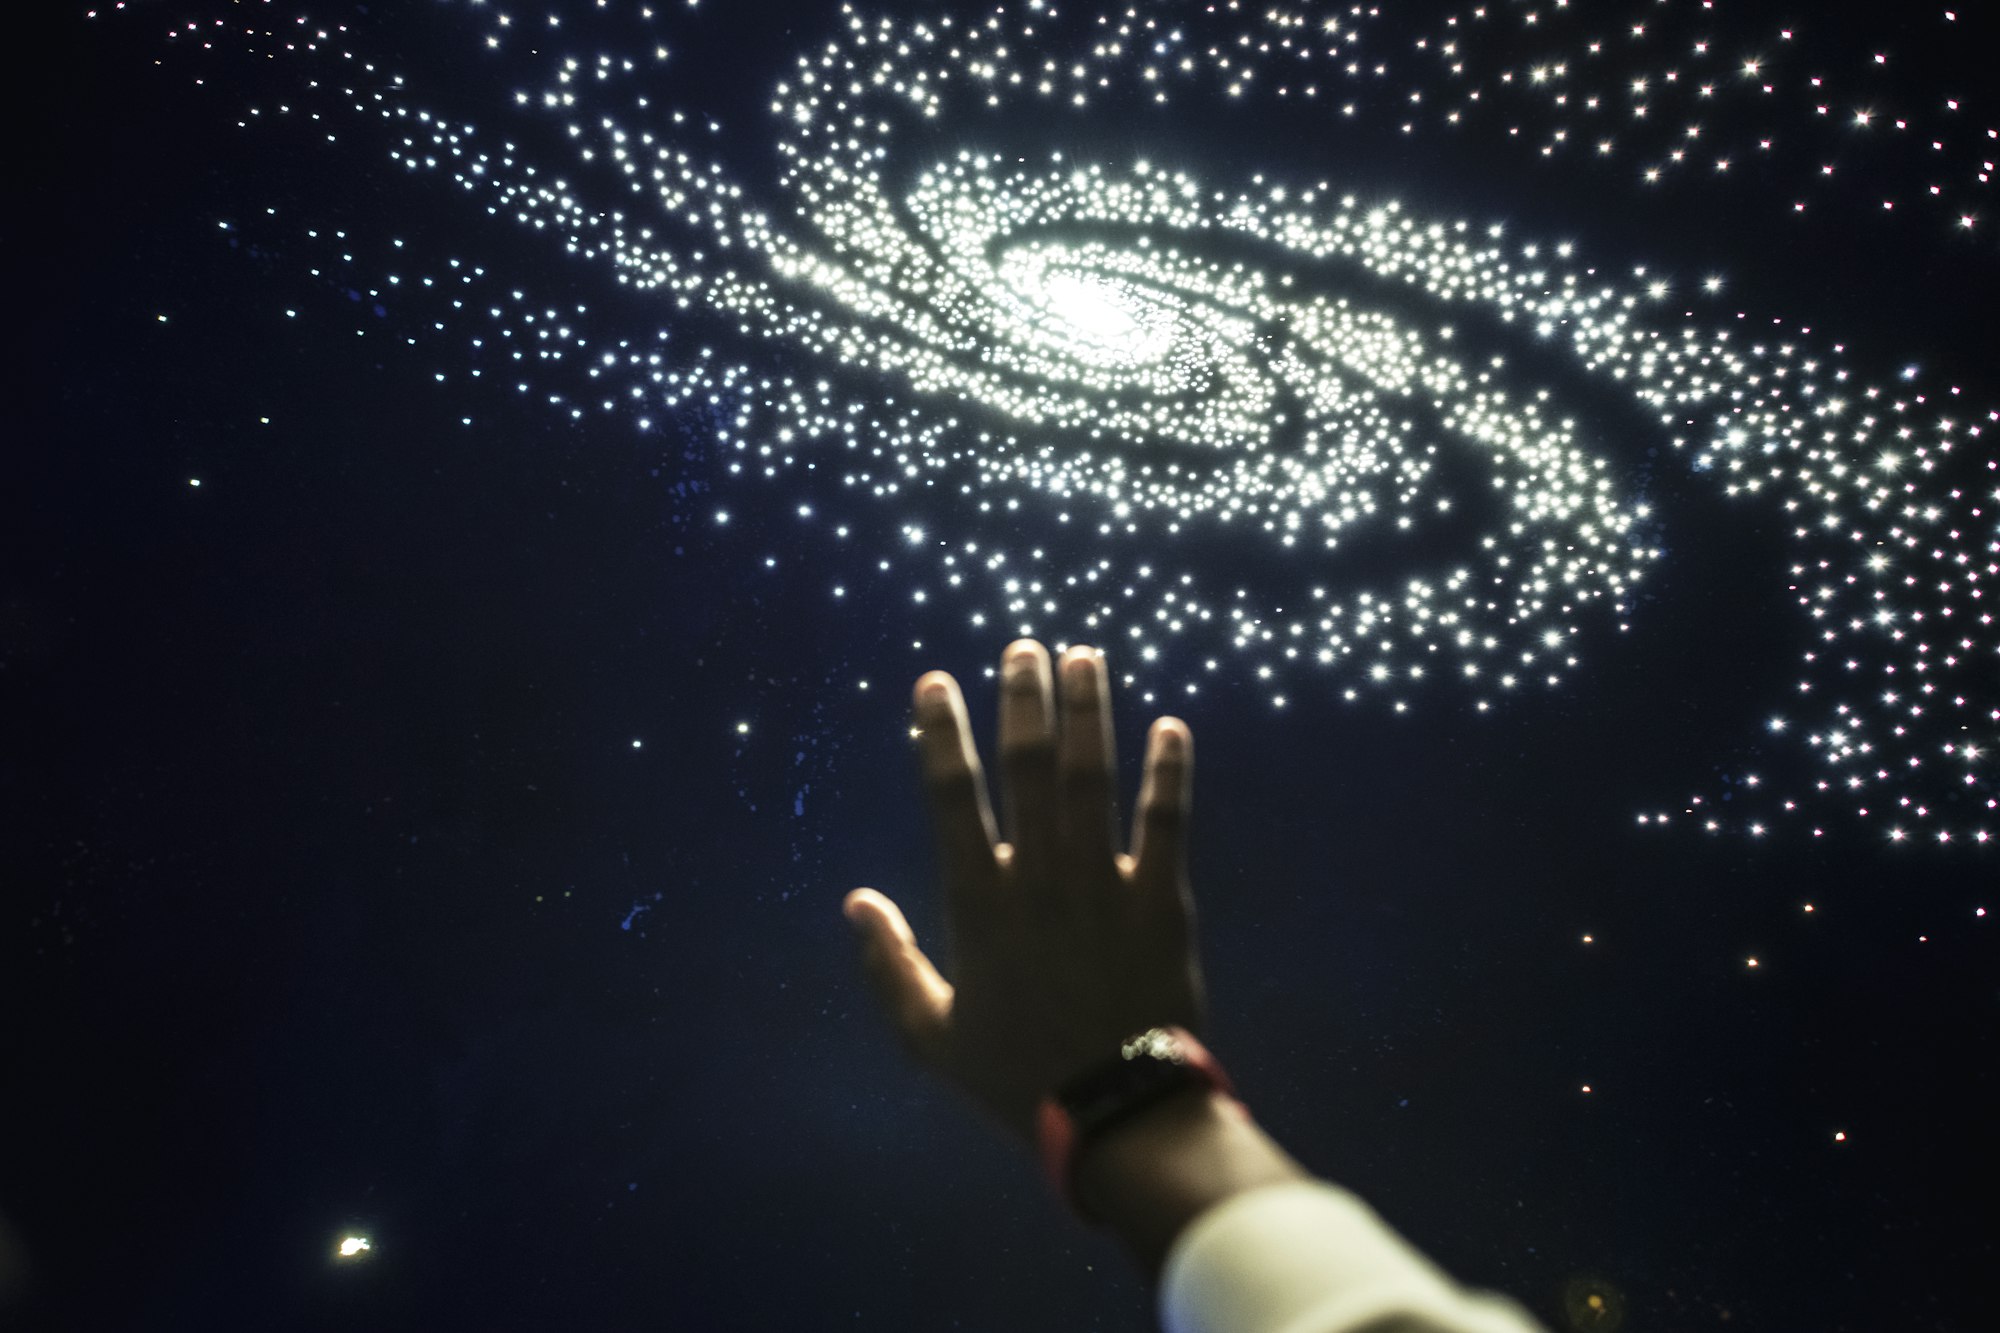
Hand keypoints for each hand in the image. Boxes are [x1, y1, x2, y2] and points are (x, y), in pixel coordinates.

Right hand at [843, 639, 1208, 1149]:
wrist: (1113, 1114)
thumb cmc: (1016, 1075)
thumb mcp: (930, 1034)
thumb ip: (889, 964)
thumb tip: (854, 901)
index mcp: (979, 904)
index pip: (952, 798)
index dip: (941, 733)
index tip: (935, 681)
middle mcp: (1040, 879)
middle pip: (1030, 768)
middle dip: (1024, 700)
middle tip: (1024, 646)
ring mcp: (1105, 884)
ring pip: (1095, 779)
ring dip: (1091, 713)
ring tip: (1087, 656)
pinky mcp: (1162, 900)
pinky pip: (1167, 822)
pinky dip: (1170, 772)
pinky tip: (1172, 726)